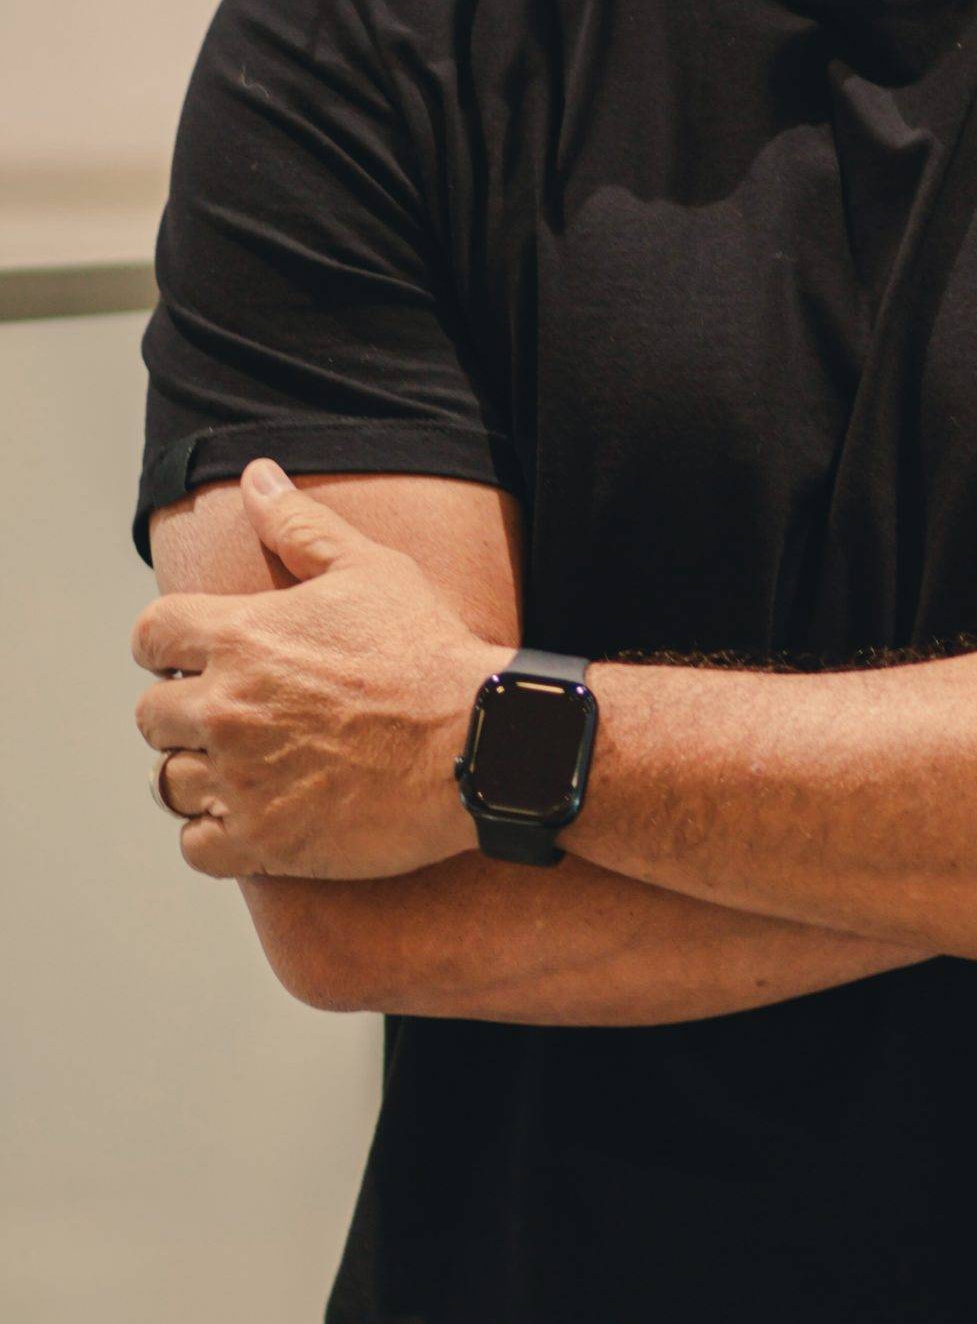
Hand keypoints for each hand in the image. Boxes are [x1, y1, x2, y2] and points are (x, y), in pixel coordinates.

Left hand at [132, 460, 494, 880]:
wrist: (479, 741)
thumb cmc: (427, 650)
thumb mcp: (370, 568)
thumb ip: (301, 524)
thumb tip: (256, 478)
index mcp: (239, 636)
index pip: (149, 636)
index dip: (167, 644)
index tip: (194, 655)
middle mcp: (226, 707)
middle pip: (151, 714)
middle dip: (184, 710)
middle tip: (236, 712)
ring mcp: (241, 778)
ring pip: (170, 781)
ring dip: (199, 772)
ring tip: (245, 763)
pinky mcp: (264, 840)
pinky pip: (197, 845)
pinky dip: (217, 833)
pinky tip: (255, 811)